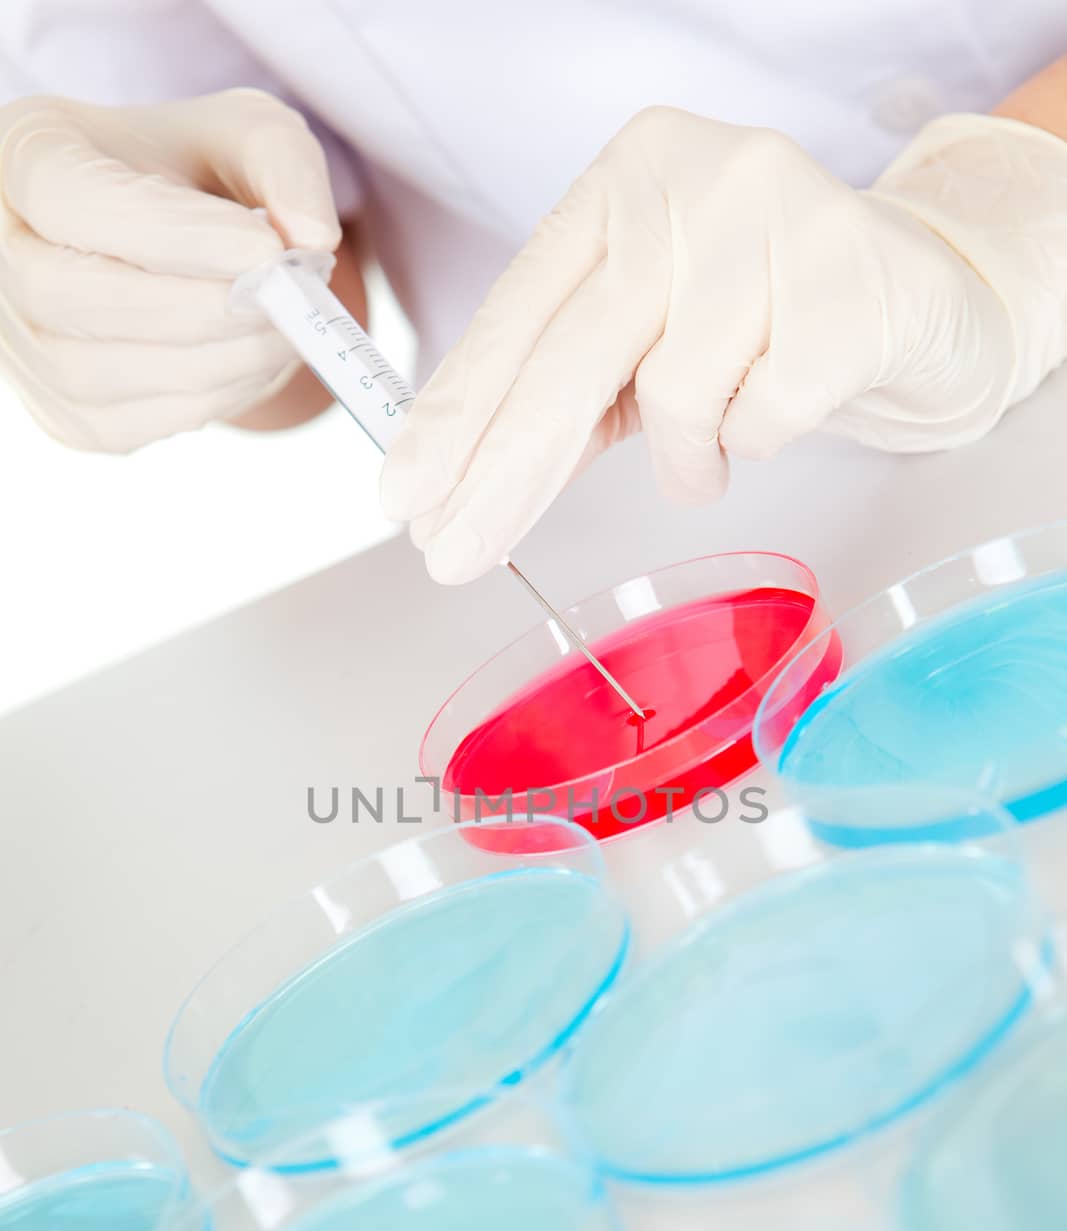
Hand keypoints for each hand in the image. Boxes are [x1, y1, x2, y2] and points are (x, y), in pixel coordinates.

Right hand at [0, 90, 339, 450]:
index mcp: (27, 155)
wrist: (167, 239)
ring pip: (97, 376)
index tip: (266, 252)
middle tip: (288, 305)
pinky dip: (203, 401)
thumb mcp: (245, 135)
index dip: (172, 236)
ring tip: (283, 332)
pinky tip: (249, 363)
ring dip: (211, 365)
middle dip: (197, 312)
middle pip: (70, 297)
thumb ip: (285, 165)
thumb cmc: (193, 176)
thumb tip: (310, 241)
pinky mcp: (62, 411)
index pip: (75, 201)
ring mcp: (19, 343)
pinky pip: (127, 424)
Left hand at [381, 107, 1066, 582]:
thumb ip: (570, 388)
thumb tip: (458, 483)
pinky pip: (760, 419)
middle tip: (454, 555)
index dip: (456, 411)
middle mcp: (692, 181)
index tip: (407, 492)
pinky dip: (758, 442)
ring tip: (718, 444)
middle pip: (569, 356)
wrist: (926, 299)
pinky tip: (783, 405)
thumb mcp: (654, 338)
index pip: (518, 309)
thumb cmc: (771, 321)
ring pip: (675, 398)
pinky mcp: (848, 282)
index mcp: (624, 182)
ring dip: (688, 456)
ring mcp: (776, 219)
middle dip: (504, 473)